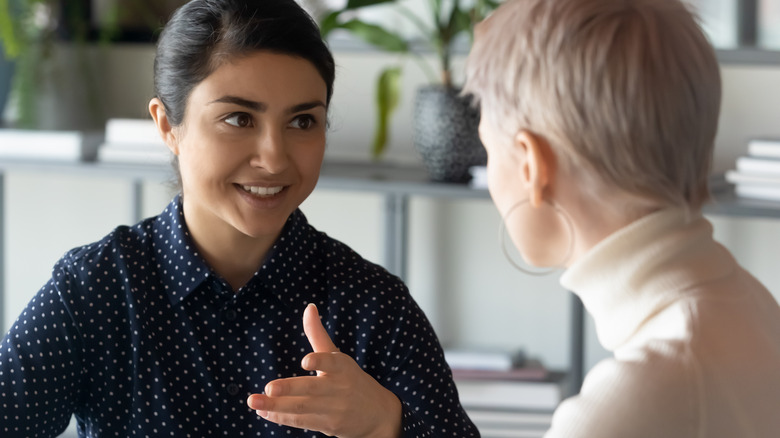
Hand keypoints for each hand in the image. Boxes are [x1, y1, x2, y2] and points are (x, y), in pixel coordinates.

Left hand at [247, 303, 401, 437]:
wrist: (379, 414)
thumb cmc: (351, 380)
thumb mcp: (339, 357)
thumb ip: (318, 335)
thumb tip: (309, 307)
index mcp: (342, 367)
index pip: (331, 362)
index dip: (319, 361)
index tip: (305, 361)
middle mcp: (339, 388)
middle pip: (312, 388)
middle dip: (289, 388)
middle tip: (269, 388)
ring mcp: (334, 409)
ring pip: (302, 408)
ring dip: (277, 406)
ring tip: (254, 401)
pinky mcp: (329, 426)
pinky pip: (302, 421)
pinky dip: (281, 417)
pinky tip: (264, 412)